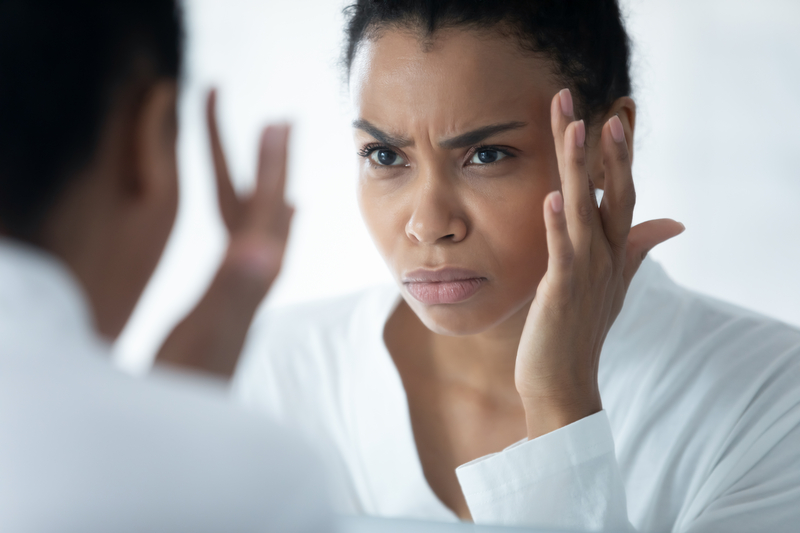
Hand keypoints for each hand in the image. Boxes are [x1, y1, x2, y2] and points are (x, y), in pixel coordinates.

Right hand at [155, 91, 292, 376]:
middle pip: (264, 209)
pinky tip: (264, 228)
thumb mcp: (209, 330)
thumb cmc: (192, 380)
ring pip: (257, 228)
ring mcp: (241, 292)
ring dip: (263, 189)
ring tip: (273, 164)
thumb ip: (235, 288)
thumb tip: (261, 246)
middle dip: (268, 165)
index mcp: (249, 276)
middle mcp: (253, 279)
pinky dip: (255, 227)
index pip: (264, 209)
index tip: (280, 122)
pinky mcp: (228, 305)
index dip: (271, 166)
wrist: (192, 425)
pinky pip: (247, 252)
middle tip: (278, 123)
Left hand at [514, 89, 683, 438]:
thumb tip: (674, 223)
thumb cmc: (580, 329)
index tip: (610, 115)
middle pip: (610, 194)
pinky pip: (562, 253)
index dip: (618, 157)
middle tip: (592, 105)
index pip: (621, 194)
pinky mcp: (563, 292)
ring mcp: (586, 274)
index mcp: (614, 252)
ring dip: (579, 170)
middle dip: (602, 149)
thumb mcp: (613, 284)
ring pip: (585, 212)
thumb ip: (638, 248)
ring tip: (573, 128)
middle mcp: (605, 258)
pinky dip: (558, 226)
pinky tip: (552, 197)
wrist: (562, 381)